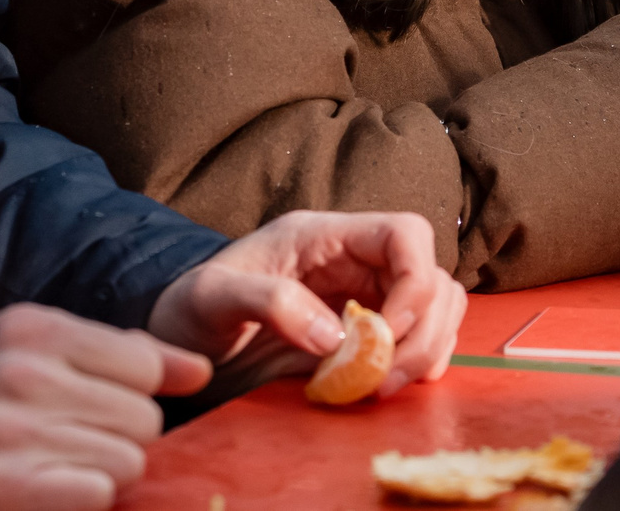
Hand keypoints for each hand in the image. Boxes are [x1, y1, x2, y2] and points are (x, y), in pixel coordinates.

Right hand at [0, 304, 208, 510]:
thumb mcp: (40, 354)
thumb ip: (123, 354)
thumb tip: (199, 369)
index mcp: (32, 329)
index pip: (143, 363)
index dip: (138, 393)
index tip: (105, 404)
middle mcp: (18, 373)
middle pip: (142, 417)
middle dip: (121, 437)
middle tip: (74, 440)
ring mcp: (7, 431)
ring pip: (127, 460)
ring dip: (104, 472)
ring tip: (59, 463)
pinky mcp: (1, 485)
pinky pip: (97, 494)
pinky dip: (84, 498)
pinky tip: (49, 488)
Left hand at [148, 210, 463, 399]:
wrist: (183, 338)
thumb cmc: (192, 307)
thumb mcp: (213, 298)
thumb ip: (269, 303)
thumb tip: (334, 337)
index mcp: (325, 236)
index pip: (405, 233)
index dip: (414, 281)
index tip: (384, 333)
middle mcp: (355, 262)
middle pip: (431, 277)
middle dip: (422, 331)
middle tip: (383, 380)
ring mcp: (365, 297)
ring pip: (437, 308)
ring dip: (426, 349)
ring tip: (382, 387)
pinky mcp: (365, 334)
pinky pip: (419, 339)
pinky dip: (419, 363)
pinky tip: (385, 385)